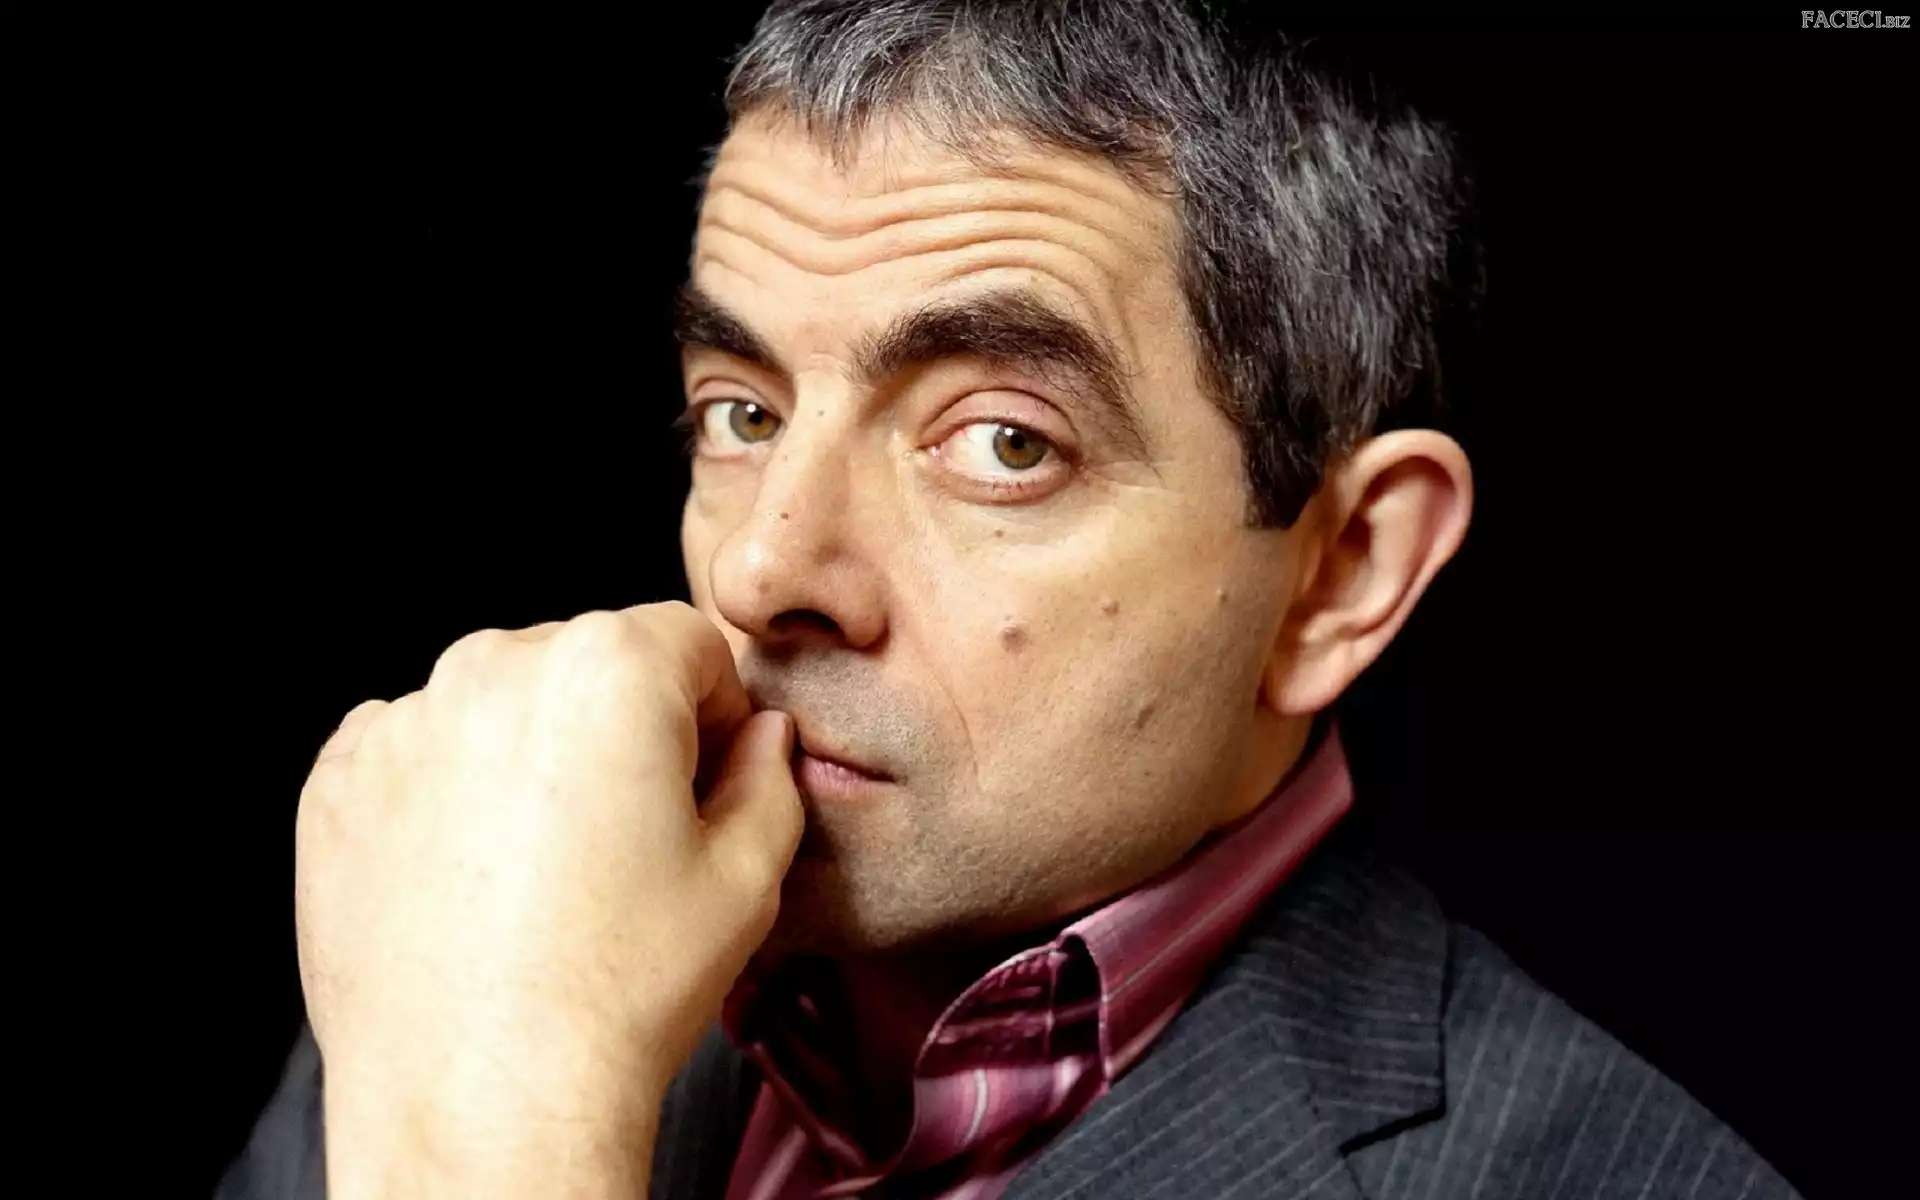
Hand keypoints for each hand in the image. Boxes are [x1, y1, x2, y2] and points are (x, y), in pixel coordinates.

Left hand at [294, 602, 802, 1196]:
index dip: (713, 714)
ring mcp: (404, 722)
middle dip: (616, 728)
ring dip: (530, 756)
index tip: (704, 778)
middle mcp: (494, 668)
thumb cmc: (614, 991)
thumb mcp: (747, 878)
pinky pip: (417, 752)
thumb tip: (760, 738)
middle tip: (626, 836)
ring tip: (545, 868)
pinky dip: (448, 793)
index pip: (687, 642)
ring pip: (498, 705)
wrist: (482, 1095)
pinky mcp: (338, 780)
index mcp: (608, 669)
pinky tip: (478, 878)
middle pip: (586, 662)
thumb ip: (770, 776)